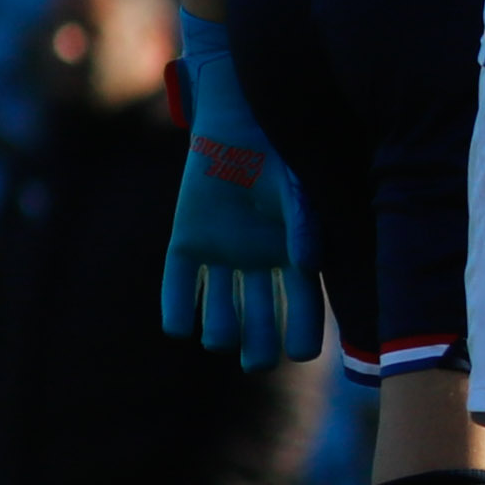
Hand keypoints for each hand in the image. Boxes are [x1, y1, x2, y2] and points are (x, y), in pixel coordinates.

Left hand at [161, 12, 318, 368]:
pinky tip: (182, 326)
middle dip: (259, 344)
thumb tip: (307, 267)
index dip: (304, 333)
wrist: (236, 123)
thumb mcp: (298, 189)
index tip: (303, 353)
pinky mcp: (185, 245)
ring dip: (220, 330)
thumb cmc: (279, 154)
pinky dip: (178, 311)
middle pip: (260, 319)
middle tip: (256, 360)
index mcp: (294, 255)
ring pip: (219, 312)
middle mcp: (257, 263)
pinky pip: (179, 288)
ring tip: (221, 336)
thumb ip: (305, 225)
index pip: (304, 306)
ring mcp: (221, 256)